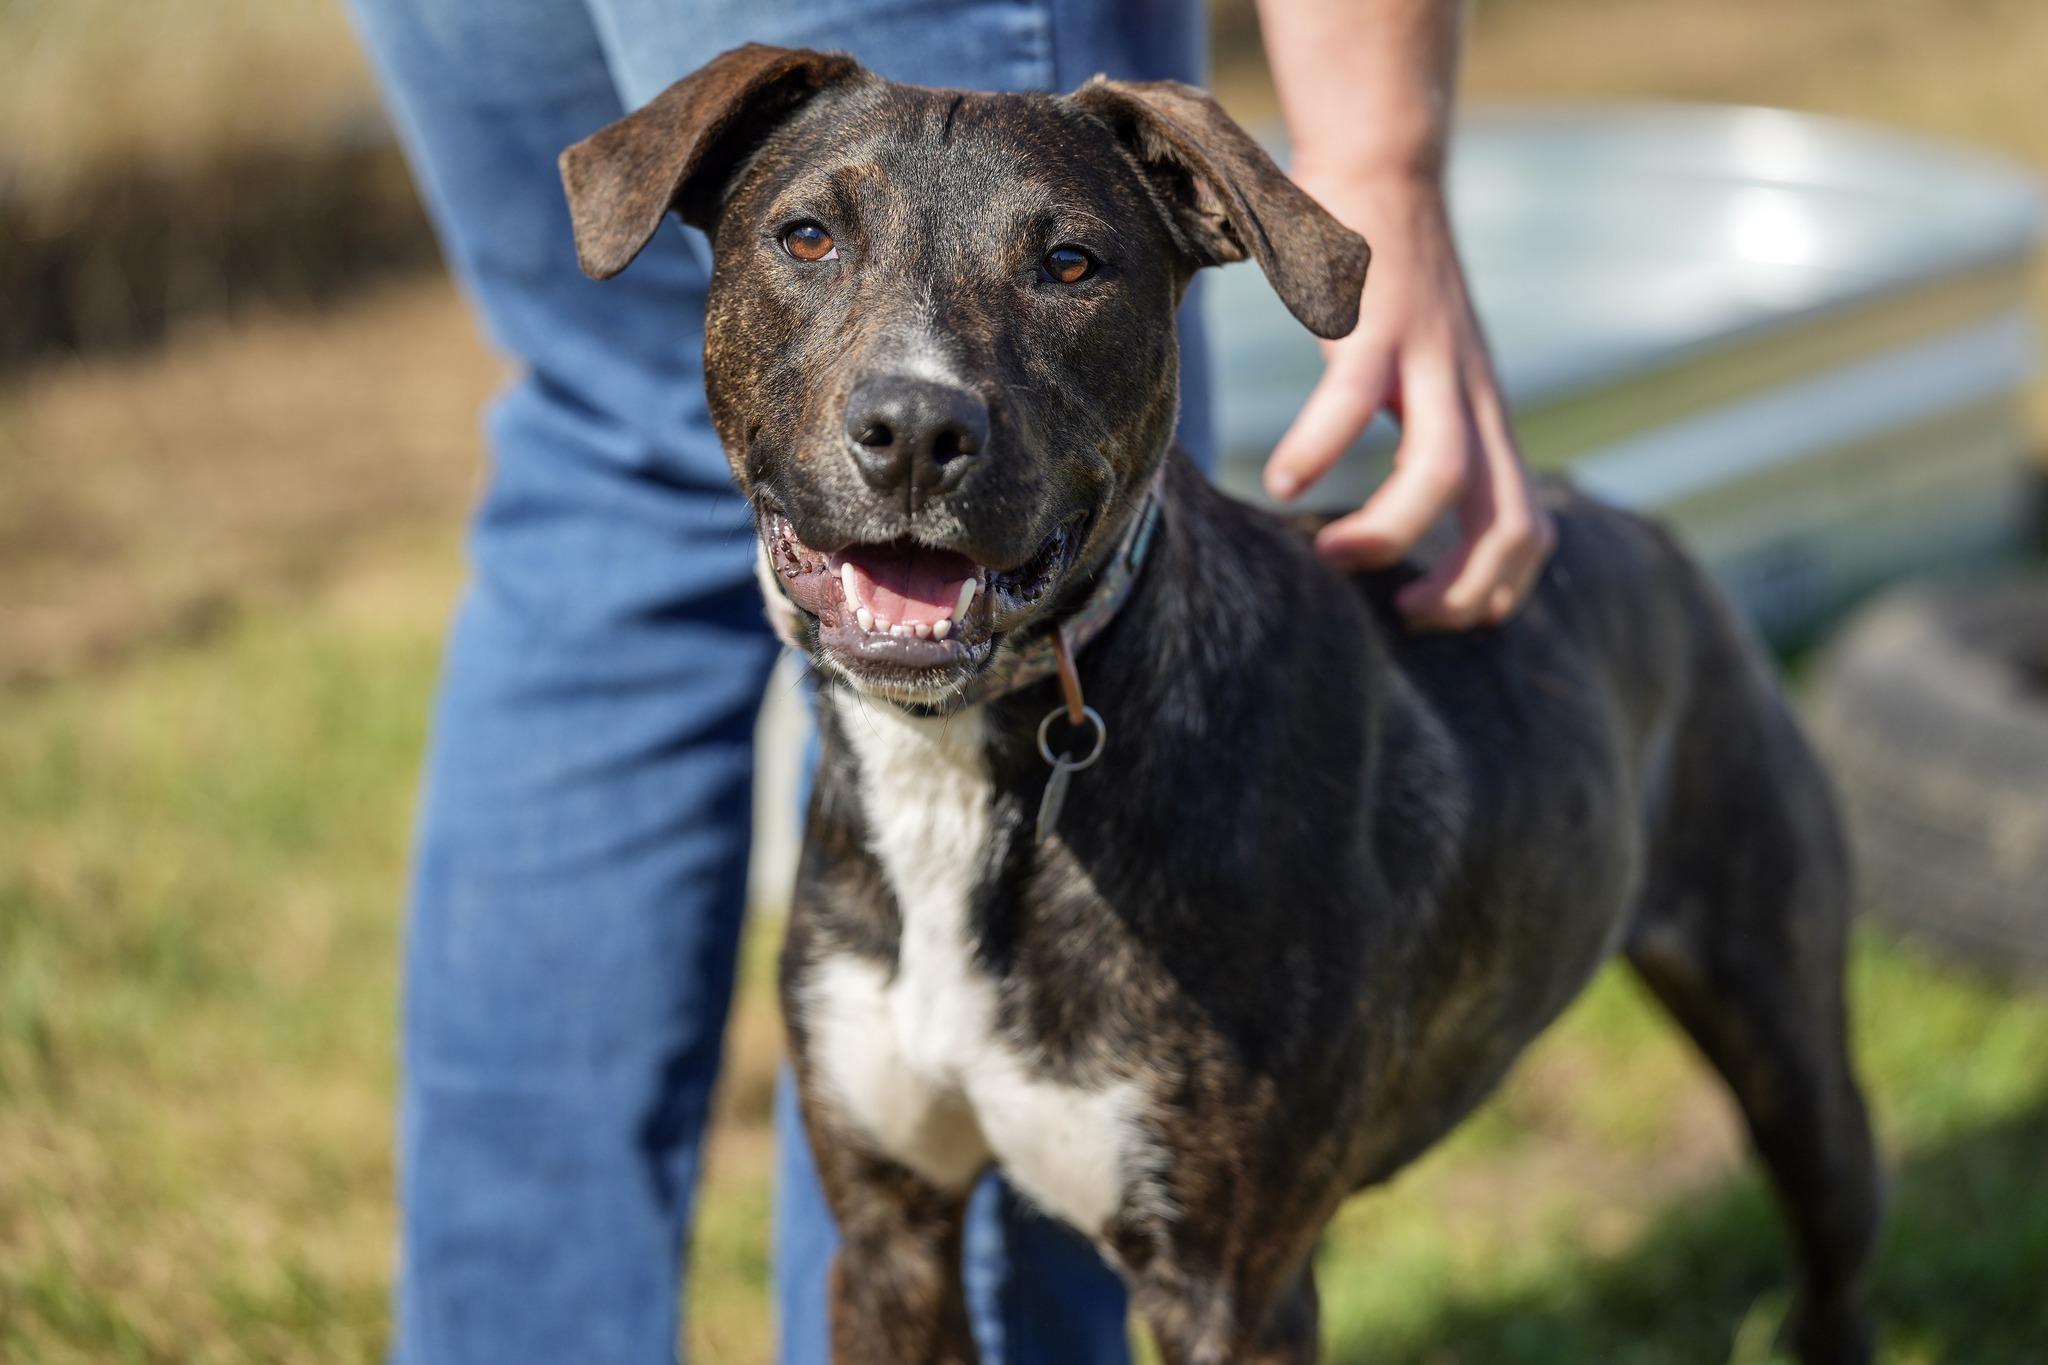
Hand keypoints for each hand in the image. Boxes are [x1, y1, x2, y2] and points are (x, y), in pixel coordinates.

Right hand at [1264, 172, 1553, 629]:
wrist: (1381, 164)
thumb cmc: (1385, 277)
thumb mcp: (1423, 368)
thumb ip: (1422, 429)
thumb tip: (1395, 505)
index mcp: (1481, 415)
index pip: (1527, 528)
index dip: (1494, 590)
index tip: (1427, 610)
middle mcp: (1469, 395)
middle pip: (1507, 521)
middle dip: (1462, 590)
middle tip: (1402, 611)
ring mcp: (1429, 358)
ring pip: (1442, 473)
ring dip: (1389, 533)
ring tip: (1335, 554)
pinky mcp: (1378, 322)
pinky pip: (1353, 403)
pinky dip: (1318, 451)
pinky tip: (1284, 480)